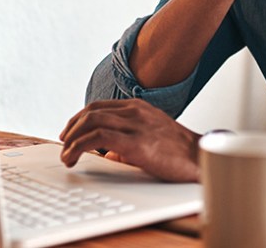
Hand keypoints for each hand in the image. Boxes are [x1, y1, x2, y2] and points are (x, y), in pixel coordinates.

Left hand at [59, 99, 200, 182]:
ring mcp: (136, 125)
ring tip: (66, 154)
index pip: (100, 105)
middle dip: (72, 127)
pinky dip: (79, 147)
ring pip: (91, 122)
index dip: (79, 118)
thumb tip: (109, 153)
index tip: (70, 131)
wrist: (201, 158)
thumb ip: (129, 140)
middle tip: (64, 143)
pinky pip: (98, 139)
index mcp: (139, 107)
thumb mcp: (152, 137)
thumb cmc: (179, 152)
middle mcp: (136, 112)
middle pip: (91, 111)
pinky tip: (73, 157)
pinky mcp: (136, 143)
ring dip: (72, 138)